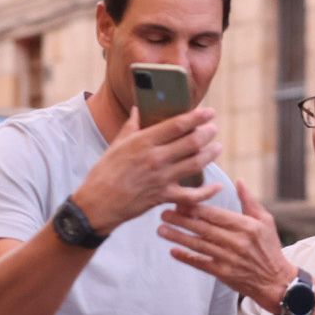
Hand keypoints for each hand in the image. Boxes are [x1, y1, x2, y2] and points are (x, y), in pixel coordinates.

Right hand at [71, 108, 222, 234]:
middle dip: (207, 133)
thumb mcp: (115, 145)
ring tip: (217, 147)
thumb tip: (137, 110)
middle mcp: (156, 158)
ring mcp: (162, 178)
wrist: (97, 204)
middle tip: (213, 129)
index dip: (197, 117)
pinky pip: (192, 195)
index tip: (209, 112)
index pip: (178, 125)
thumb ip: (130, 127)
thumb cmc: (103, 173)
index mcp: (144, 142)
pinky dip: (207, 192)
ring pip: (196, 163)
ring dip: (211, 154)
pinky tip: (217, 186)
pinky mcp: (164, 196)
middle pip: (192, 142)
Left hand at [158, 179, 293, 309]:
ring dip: (178, 237)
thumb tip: (239, 181)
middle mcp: (238, 242)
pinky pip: (201, 263)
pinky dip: (186, 257)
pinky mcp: (224, 274)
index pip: (216, 214)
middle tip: (163, 214)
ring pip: (199, 245)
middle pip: (204, 228)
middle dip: (181, 220)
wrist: (275, 282)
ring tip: (161, 230)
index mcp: (247, 226)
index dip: (196, 208)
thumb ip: (249, 202)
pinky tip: (173, 251)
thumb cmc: (269, 248)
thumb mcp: (265, 221)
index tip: (180, 202)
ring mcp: (230, 259)